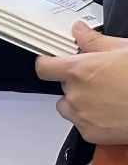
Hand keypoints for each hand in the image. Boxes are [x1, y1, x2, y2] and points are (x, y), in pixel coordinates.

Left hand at [36, 24, 127, 144]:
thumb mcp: (123, 49)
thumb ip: (95, 41)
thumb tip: (79, 30)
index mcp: (80, 71)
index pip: (45, 67)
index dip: (46, 63)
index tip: (50, 62)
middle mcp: (76, 95)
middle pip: (63, 87)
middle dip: (77, 81)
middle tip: (101, 78)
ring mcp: (81, 116)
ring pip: (69, 107)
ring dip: (80, 101)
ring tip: (107, 96)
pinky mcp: (89, 134)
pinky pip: (81, 124)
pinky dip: (91, 118)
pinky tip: (111, 110)